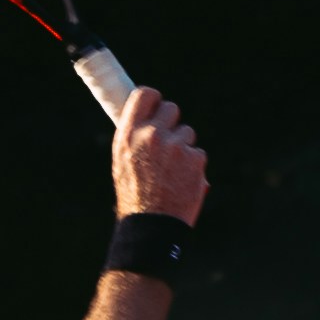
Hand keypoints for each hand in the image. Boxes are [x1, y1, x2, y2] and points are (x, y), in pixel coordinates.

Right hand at [110, 84, 206, 227]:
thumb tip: (147, 120)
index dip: (154, 100)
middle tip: (167, 142)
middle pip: (171, 109)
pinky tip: (182, 181)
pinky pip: (197, 153)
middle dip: (172, 123)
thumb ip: (135, 138)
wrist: (152, 225)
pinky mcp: (195, 158)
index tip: (156, 107)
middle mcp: (152, 135)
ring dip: (183, 147)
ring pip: (187, 133)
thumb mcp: (122, 163)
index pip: (146, 95)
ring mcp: (176, 146)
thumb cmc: (134, 196)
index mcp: (129, 135)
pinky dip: (193, 166)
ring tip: (171, 172)